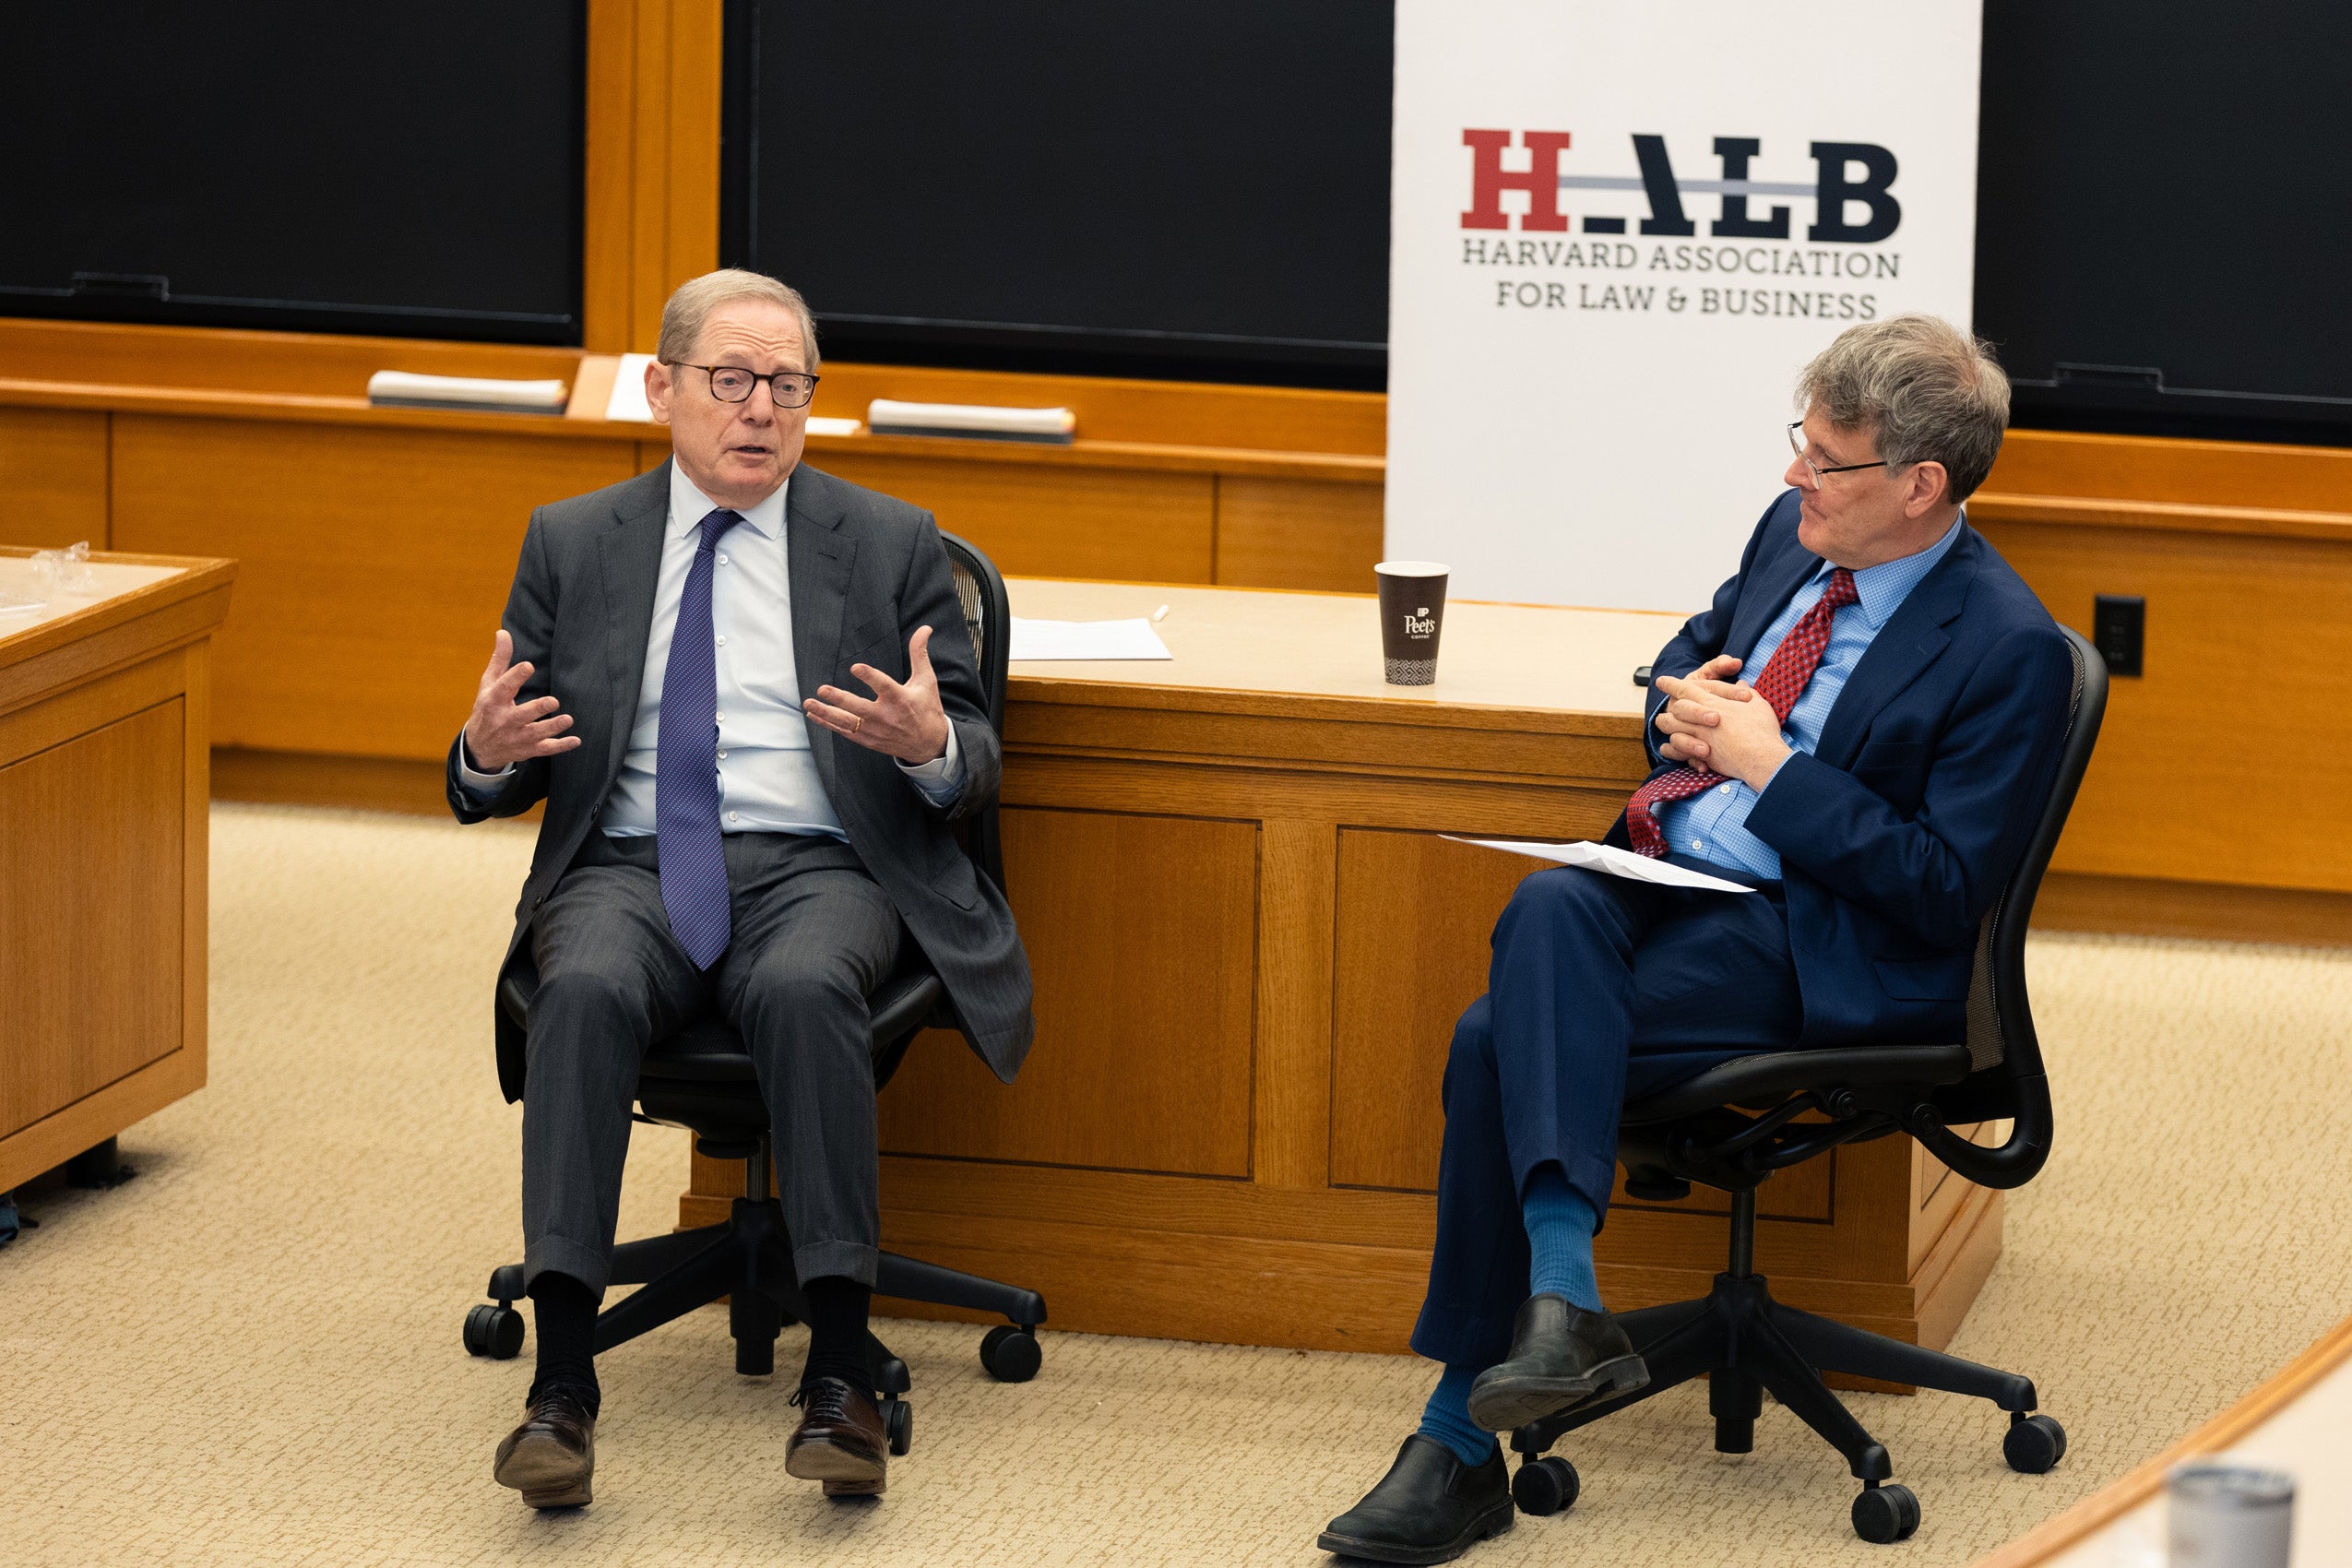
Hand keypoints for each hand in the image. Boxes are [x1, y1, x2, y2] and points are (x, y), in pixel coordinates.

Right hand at [463, 630, 578, 771]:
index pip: (504, 687)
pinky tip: (576, 740)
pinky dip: (561, 746)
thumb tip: (503, 632)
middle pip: (522, 714)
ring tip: (568, 719)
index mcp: (494, 700)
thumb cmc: (487, 707)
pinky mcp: (528, 749)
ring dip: (553, 727)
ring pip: (536, 733)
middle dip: (537, 708)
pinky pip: (545, 749)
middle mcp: (504, 720)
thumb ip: (500, 659)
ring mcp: (516, 737)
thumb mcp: (489, 683)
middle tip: (553, 701)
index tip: (528, 666)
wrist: (479, 748)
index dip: (516, 677)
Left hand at [804, 626, 950, 764]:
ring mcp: (875, 730)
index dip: (869, 677)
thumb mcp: (926, 680)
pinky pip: (844, 732)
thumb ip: (919, 654)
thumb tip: (925, 629)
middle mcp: (886, 717)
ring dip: (826, 713)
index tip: (855, 667)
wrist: (928, 745)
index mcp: (901, 699)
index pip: (883, 686)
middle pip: (859, 708)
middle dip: (839, 699)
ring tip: (809, 703)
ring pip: (847, 723)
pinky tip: (813, 714)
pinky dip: (827, 724)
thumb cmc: (926, 708)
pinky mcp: (868, 740)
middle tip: (822, 689)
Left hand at [1653, 663, 1790, 789]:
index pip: (1686, 689)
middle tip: (1667, 704)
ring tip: (1666, 723)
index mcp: (1712, 703)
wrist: (1761, 759)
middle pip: (1675, 709)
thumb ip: (1746, 692)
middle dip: (1670, 705)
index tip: (1662, 681)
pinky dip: (1674, 751)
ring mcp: (1698, 739)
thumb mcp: (1756, 704)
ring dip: (1668, 727)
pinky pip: (1679, 753)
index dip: (1673, 684)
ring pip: (1672, 730)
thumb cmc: (1761, 729)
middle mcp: (1700, 721)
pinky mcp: (1700, 757)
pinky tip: (1671, 749)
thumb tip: (1742, 684)